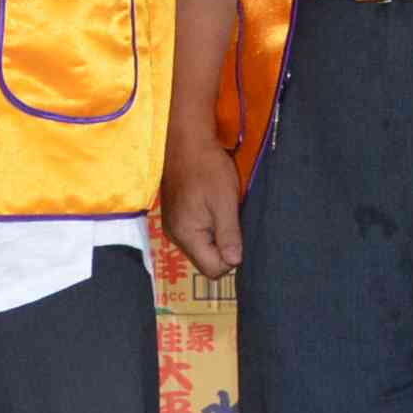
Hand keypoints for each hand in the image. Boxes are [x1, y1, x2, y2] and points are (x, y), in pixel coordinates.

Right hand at [160, 134, 243, 280]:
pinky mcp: (176, 217)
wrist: (186, 142)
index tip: (238, 234)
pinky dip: (208, 228)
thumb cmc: (208, 169)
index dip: (230, 258)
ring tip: (224, 212)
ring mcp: (174, 226)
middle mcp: (176, 236)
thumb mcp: (225, 202)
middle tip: (233, 221)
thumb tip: (235, 263)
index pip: (212, 269)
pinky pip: (196, 235)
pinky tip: (213, 208)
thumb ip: (229, 235)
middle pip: (205, 261)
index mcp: (186, 235)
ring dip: (217, 237)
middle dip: (223, 248)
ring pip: (202, 248)